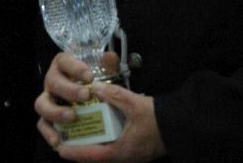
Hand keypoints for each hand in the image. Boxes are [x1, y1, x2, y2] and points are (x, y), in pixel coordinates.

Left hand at [35, 53, 165, 162]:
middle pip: (95, 157)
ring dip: (91, 145)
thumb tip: (95, 87)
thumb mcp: (135, 104)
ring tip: (79, 132)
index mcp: (120, 152)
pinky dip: (103, 141)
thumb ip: (114, 95)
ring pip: (104, 154)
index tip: (59, 147)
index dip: (74, 152)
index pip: (91, 156)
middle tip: (66, 137)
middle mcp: (123, 158)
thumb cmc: (159, 119)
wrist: (183, 125)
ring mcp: (130, 155)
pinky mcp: (135, 150)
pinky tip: (100, 129)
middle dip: (79, 149)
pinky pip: (113, 149)